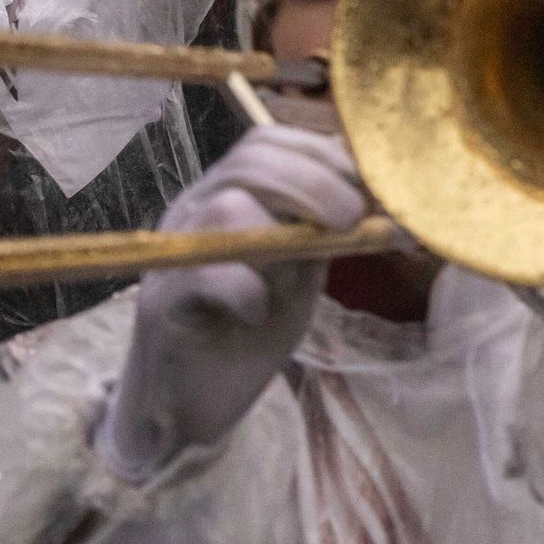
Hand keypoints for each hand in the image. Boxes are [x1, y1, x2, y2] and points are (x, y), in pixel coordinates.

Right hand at [101, 124, 370, 477]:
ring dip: (283, 237)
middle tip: (352, 219)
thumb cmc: (250, 329)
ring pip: (228, 206)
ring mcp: (173, 253)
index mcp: (225, 193)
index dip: (323, 154)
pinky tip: (259, 312)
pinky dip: (248, 289)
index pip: (268, 141)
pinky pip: (208, 273)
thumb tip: (381, 191)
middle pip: (250, 161)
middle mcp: (193, 210)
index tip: (369, 188)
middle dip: (316, 183)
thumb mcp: (301, 268)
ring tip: (300, 274)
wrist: (195, 403)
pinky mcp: (162, 302)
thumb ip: (326, 228)